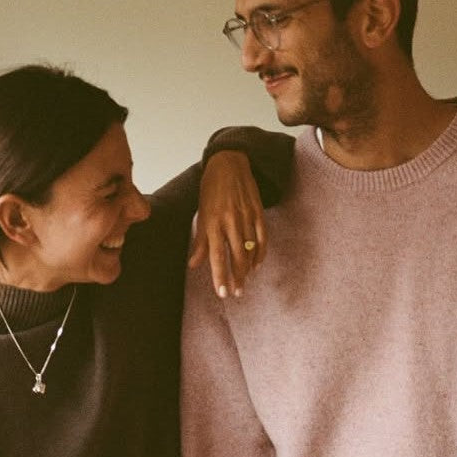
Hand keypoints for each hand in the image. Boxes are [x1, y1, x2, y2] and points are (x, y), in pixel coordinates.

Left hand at [188, 151, 267, 298]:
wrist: (229, 163)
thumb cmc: (211, 189)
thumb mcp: (201, 213)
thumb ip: (199, 241)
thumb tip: (193, 264)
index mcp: (213, 222)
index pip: (217, 256)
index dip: (220, 276)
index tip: (222, 293)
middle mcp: (230, 221)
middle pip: (236, 257)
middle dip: (237, 278)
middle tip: (237, 293)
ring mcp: (246, 216)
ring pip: (250, 249)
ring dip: (248, 269)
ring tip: (245, 282)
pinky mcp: (258, 211)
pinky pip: (262, 237)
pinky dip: (261, 252)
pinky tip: (257, 264)